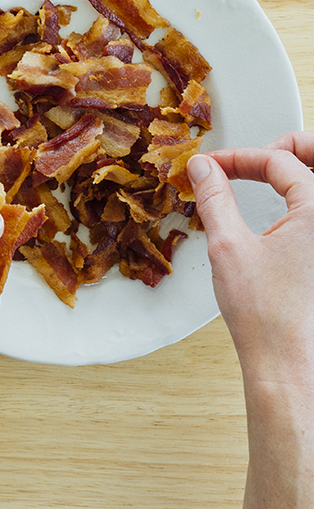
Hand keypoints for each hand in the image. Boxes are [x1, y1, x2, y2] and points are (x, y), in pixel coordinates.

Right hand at [187, 134, 313, 387]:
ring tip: (272, 170)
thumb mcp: (228, 245)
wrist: (288, 361)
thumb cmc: (266, 315)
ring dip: (301, 168)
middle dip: (287, 147)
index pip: (280, 160)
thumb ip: (215, 197)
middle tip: (256, 156)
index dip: (239, 158)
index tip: (213, 167)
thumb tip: (204, 168)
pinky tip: (287, 203)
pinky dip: (306, 196)